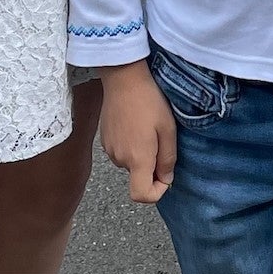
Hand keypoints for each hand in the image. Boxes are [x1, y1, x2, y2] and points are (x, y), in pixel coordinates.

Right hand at [98, 61, 176, 203]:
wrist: (123, 77)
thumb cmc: (149, 100)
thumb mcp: (168, 128)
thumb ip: (168, 158)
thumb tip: (166, 179)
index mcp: (137, 159)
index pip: (141, 195)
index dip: (156, 193)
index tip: (165, 176)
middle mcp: (120, 159)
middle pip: (138, 177)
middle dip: (152, 165)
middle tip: (161, 138)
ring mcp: (109, 149)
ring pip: (130, 163)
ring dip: (141, 153)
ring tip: (148, 127)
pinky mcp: (104, 139)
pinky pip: (121, 151)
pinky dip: (131, 144)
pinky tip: (136, 123)